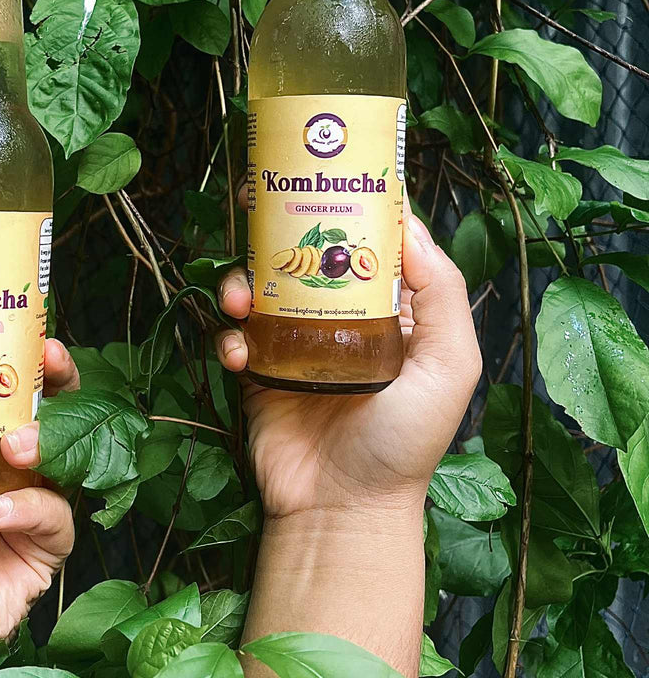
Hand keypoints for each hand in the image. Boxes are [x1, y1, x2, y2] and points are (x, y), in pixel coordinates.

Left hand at [0, 322, 78, 677]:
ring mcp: (23, 512)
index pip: (5, 387)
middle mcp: (0, 472)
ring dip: (48, 441)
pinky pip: (56, 520)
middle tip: (48, 359)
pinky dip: (31, 509)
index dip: (20, 354)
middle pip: (50, 411)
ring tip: (16, 444)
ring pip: (65, 460)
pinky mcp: (37, 555)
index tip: (24, 325)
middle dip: (57, 380)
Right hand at [215, 194, 481, 518]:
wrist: (342, 509)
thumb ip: (443, 295)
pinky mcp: (257, 372)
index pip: (366, 241)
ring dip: (241, 279)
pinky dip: (226, 336)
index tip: (322, 169)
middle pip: (301, 253)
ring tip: (240, 295)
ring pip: (259, 287)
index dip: (346, 203)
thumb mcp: (450, 366)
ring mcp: (292, 343)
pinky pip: (232, 336)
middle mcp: (337, 318)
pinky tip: (235, 348)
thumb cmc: (404, 441)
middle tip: (255, 201)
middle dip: (277, 226)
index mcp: (386, 311)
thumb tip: (409, 224)